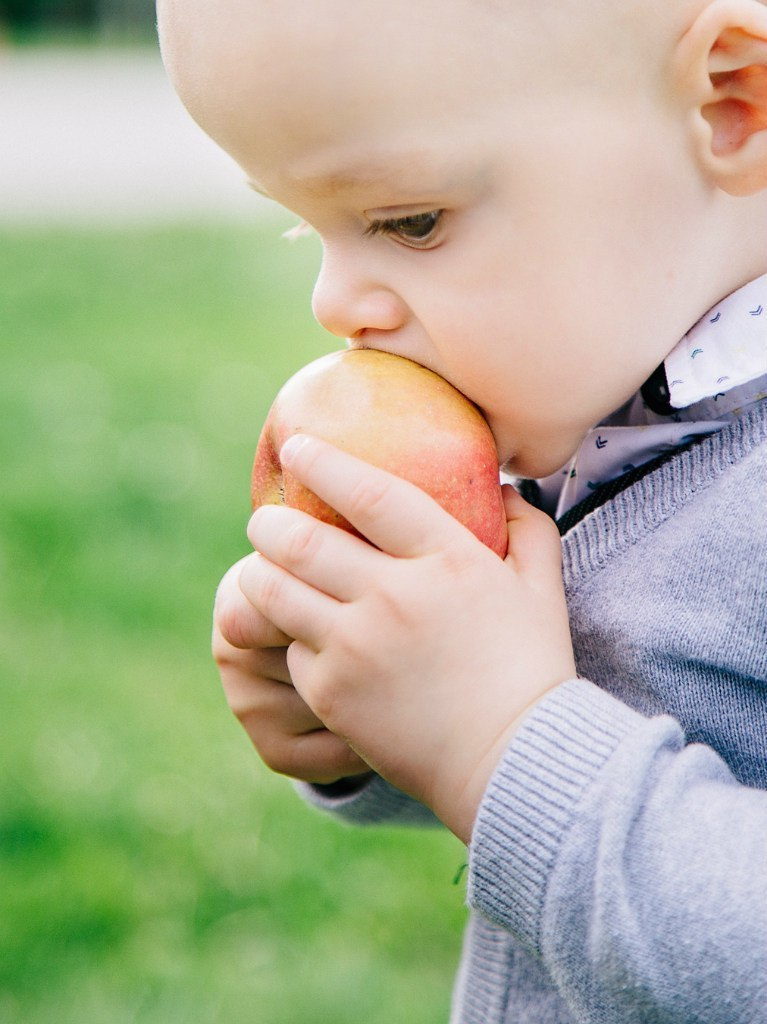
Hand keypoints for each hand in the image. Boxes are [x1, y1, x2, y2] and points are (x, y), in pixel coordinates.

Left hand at [242, 435, 575, 842]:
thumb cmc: (531, 671)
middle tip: (265, 516)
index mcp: (447, 561)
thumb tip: (504, 490)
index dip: (324, 463)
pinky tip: (301, 633)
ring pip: (275, 591)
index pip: (369, 493)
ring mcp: (356, 647)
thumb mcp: (542, 590)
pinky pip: (292, 647)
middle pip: (300, 540)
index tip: (296, 446)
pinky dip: (292, 635)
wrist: (512, 763)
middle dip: (270, 520)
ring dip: (260, 570)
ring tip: (261, 565)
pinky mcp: (332, 692)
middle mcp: (393, 596)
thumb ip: (527, 529)